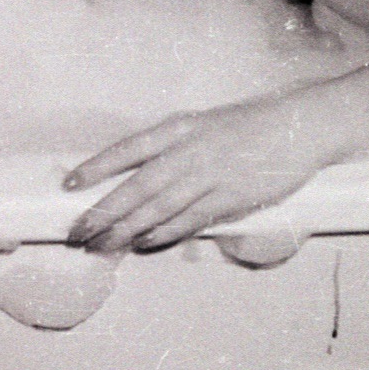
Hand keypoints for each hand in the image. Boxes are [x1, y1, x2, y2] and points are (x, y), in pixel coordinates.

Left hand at [63, 99, 323, 252]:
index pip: (128, 149)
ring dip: (126, 230)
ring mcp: (210, 177)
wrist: (299, 127)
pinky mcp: (230, 199)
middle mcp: (189, 151)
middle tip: (77, 231)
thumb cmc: (249, 125)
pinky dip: (164, 234)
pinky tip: (143, 244)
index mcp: (179, 127)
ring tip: (101, 245)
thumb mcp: (203, 124)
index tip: (70, 184)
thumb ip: (172, 147)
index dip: (96, 167)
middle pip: (137, 187)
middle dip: (103, 211)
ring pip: (158, 210)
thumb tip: (135, 175)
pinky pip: (189, 221)